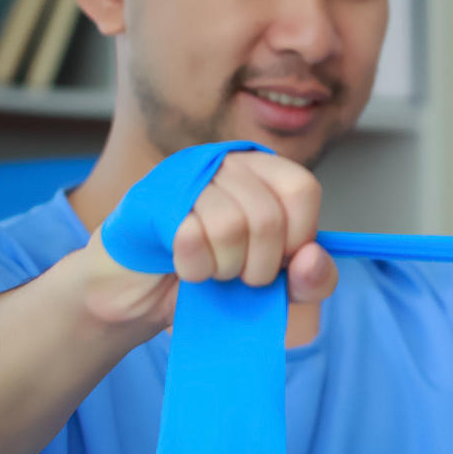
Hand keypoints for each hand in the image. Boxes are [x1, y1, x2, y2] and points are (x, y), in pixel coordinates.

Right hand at [81, 151, 337, 331]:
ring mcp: (182, 175)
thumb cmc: (213, 273)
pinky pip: (190, 235)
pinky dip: (196, 268)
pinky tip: (186, 268)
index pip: (302, 189)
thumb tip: (311, 258)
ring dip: (226, 268)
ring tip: (212, 270)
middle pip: (268, 216)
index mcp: (259, 169)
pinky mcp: (150, 200)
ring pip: (230, 226)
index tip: (279, 259)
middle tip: (239, 274)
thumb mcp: (277, 283)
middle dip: (260, 266)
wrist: (140, 291)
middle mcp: (222, 161)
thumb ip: (311, 278)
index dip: (298, 236)